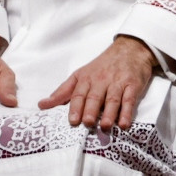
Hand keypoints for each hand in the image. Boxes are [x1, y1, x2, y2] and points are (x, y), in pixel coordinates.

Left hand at [38, 35, 155, 130]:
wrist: (130, 49)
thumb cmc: (103, 66)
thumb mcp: (80, 75)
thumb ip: (62, 91)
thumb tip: (42, 105)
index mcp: (86, 79)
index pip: (79, 94)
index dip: (76, 107)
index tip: (73, 121)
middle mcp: (101, 81)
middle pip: (95, 97)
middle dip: (91, 110)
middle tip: (88, 123)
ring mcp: (118, 83)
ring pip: (113, 99)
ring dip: (110, 113)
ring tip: (106, 126)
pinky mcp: (133, 85)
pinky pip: (129, 100)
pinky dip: (127, 112)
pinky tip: (124, 123)